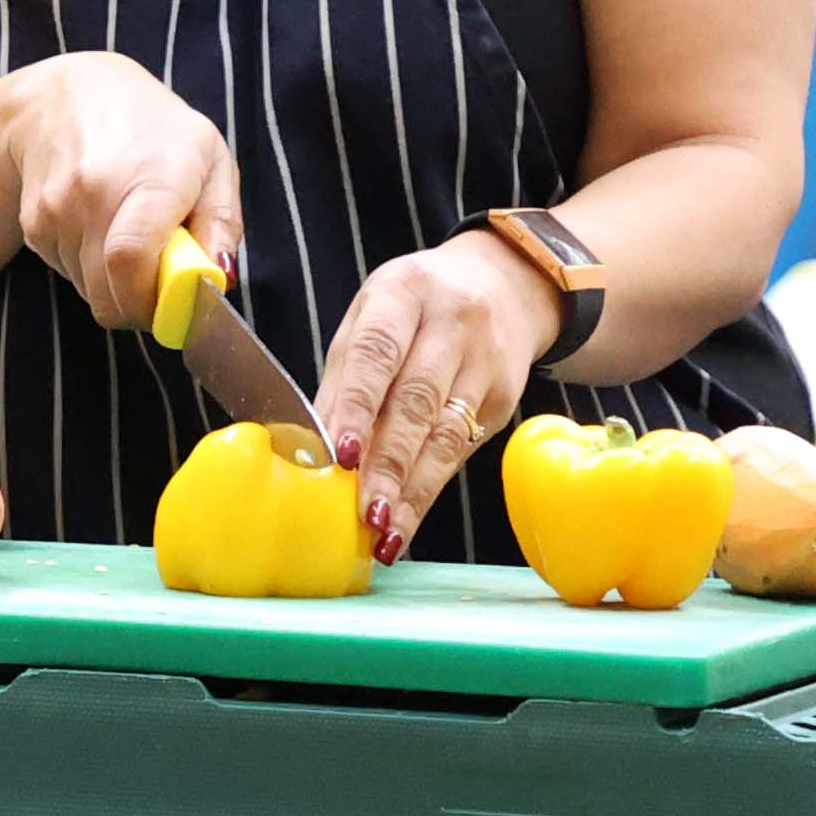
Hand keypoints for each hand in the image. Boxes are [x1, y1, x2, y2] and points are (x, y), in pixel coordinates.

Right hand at [0, 55, 244, 331]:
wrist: (65, 99)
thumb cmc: (151, 128)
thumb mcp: (211, 157)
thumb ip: (223, 220)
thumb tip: (217, 276)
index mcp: (150, 176)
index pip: (131, 260)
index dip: (152, 302)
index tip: (176, 309)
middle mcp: (94, 194)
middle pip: (107, 294)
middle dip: (139, 308)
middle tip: (161, 288)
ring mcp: (56, 211)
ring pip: (89, 291)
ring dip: (113, 284)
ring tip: (128, 237)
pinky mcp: (33, 225)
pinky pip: (68, 274)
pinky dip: (89, 269)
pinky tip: (100, 228)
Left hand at [315, 232, 558, 560]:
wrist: (506, 285)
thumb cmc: (414, 309)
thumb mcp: (369, 318)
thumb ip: (343, 377)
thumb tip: (310, 445)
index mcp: (404, 293)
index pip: (377, 354)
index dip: (357, 407)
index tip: (339, 456)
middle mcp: (453, 324)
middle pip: (417, 400)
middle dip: (387, 462)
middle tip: (363, 512)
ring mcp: (487, 362)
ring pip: (446, 433)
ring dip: (412, 489)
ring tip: (384, 531)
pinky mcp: (505, 398)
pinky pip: (463, 448)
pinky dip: (431, 486)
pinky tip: (408, 517)